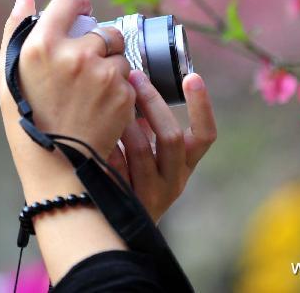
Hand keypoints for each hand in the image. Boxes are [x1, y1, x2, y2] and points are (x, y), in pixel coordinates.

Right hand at [0, 0, 135, 164]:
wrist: (57, 167)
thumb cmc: (26, 119)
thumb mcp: (8, 74)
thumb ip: (16, 29)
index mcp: (42, 44)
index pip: (70, 1)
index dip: (78, 7)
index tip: (81, 17)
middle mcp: (74, 54)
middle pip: (102, 29)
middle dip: (99, 44)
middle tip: (85, 68)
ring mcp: (102, 74)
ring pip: (119, 54)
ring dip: (111, 67)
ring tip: (91, 93)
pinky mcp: (123, 93)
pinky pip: (128, 79)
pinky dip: (119, 89)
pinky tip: (100, 107)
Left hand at [106, 70, 216, 223]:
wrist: (114, 223)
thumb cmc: (132, 175)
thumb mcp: (152, 154)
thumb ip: (150, 126)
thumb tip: (137, 82)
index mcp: (185, 165)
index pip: (205, 136)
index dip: (202, 106)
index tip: (192, 77)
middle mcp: (173, 181)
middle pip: (169, 137)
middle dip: (152, 102)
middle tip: (134, 76)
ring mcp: (150, 194)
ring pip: (141, 150)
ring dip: (126, 121)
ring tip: (112, 98)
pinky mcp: (124, 200)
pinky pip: (114, 166)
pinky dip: (107, 144)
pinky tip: (94, 129)